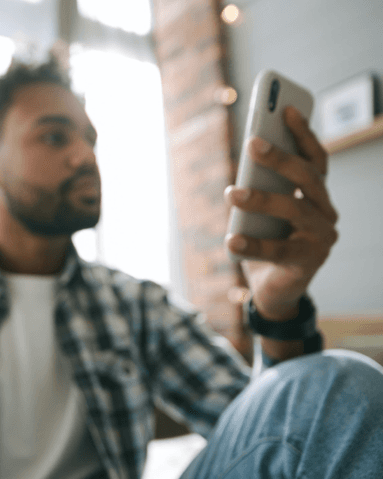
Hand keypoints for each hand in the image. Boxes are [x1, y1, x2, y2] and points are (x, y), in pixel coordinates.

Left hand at [224, 106, 338, 319]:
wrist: (274, 290)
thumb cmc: (267, 242)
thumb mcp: (262, 211)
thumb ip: (261, 187)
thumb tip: (247, 157)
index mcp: (316, 196)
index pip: (315, 160)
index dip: (303, 134)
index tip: (286, 109)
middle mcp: (325, 213)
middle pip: (308, 178)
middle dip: (281, 157)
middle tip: (253, 142)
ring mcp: (321, 239)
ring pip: (295, 209)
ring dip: (262, 198)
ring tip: (232, 192)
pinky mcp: (308, 264)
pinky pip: (278, 251)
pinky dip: (252, 244)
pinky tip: (231, 239)